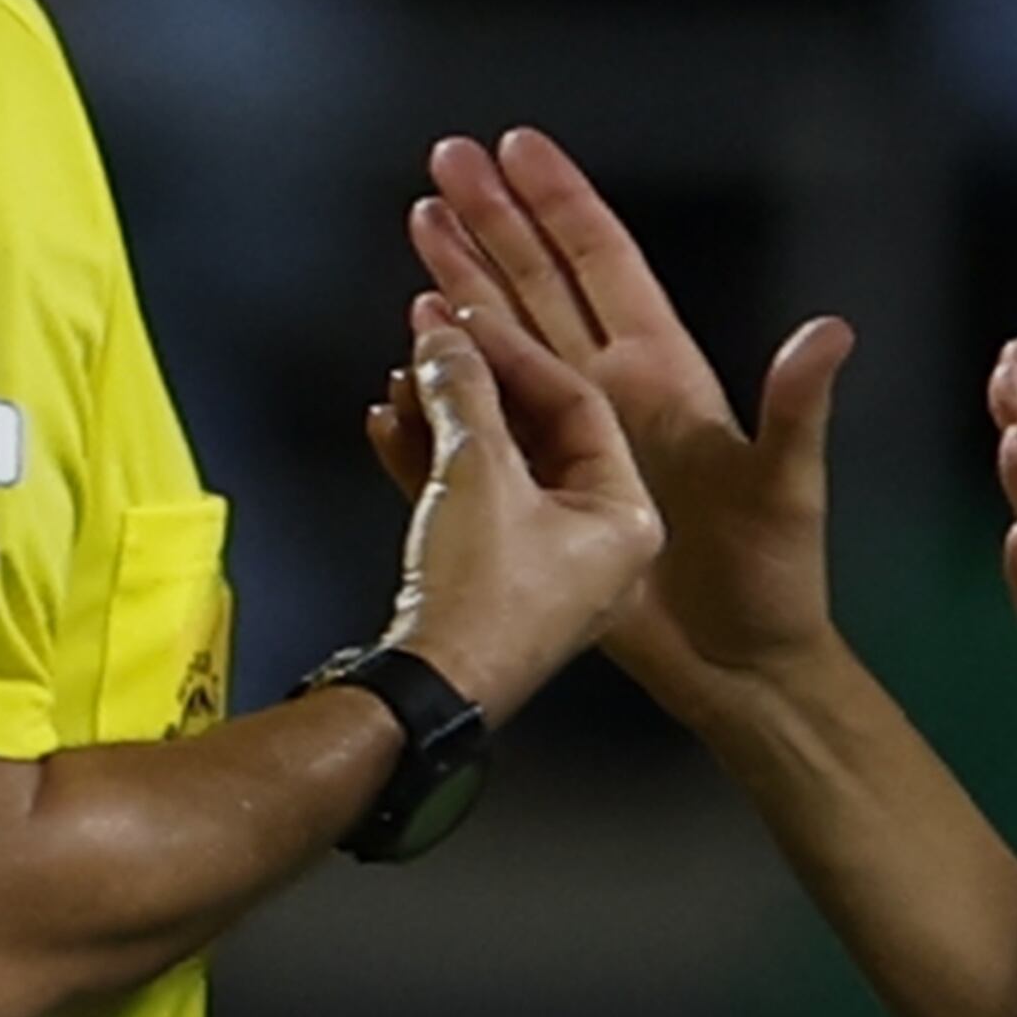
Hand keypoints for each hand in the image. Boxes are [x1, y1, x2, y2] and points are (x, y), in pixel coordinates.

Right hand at [357, 299, 662, 720]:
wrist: (428, 696)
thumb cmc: (483, 605)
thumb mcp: (477, 473)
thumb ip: (463, 393)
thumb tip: (446, 340)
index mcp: (625, 515)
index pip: (577, 403)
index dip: (515, 352)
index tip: (466, 320)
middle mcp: (594, 542)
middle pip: (534, 430)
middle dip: (474, 380)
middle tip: (433, 335)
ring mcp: (541, 567)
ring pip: (493, 463)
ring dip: (444, 416)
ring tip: (404, 378)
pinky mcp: (489, 584)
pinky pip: (465, 503)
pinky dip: (428, 463)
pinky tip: (390, 425)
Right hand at [399, 127, 858, 721]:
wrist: (738, 665)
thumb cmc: (775, 577)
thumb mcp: (789, 485)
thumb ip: (796, 408)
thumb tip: (831, 331)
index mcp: (665, 372)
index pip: (603, 263)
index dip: (560, 201)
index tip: (515, 144)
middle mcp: (612, 390)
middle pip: (538, 282)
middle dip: (492, 220)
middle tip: (442, 159)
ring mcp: (570, 437)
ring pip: (501, 338)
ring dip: (458, 283)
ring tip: (416, 224)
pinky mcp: (539, 489)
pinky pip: (476, 425)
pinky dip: (439, 392)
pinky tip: (400, 362)